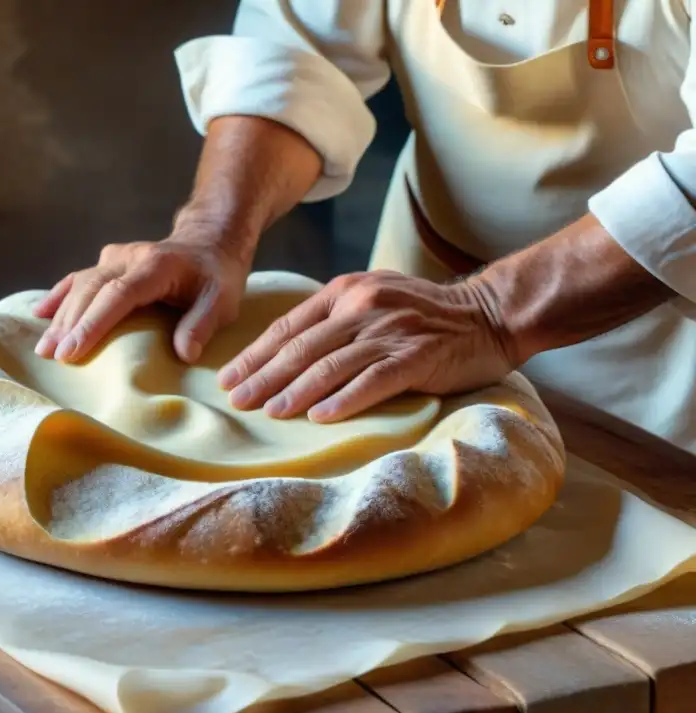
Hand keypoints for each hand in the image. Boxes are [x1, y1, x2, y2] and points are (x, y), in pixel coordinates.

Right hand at [33, 232, 250, 363]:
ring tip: (44, 348)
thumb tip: (185, 353)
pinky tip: (39, 314)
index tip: (74, 351)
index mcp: (156, 266)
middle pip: (91, 289)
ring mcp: (115, 257)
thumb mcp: (222, 300)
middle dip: (70, 324)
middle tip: (52, 356)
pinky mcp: (108, 263)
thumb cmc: (217, 277)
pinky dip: (59, 296)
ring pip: (80, 285)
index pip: (118, 294)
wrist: (209, 243)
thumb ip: (203, 324)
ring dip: (60, 316)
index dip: (94, 323)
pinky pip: (78, 279)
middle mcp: (129, 257)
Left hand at [217, 270, 517, 422]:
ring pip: (332, 364)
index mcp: (345, 291)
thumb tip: (286, 352)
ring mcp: (390, 330)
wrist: (488, 313)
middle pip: (302, 346)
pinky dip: (344, 399)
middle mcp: (362, 305)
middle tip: (237, 401)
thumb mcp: (372, 299)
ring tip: (270, 412)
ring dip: (296, 391)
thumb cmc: (423, 315)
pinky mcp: (417, 356)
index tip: (229, 378)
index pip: (289, 326)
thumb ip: (334, 318)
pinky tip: (320, 416)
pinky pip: (373, 380)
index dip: (256, 354)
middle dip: (264, 376)